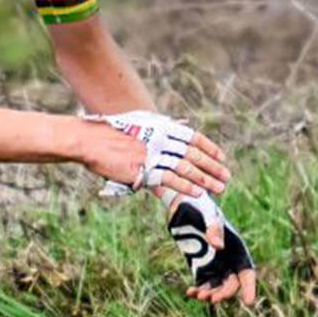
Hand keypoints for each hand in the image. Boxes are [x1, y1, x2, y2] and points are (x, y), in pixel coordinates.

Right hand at [82, 110, 229, 197]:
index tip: (222, 158)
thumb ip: (159, 128)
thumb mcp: (140, 123)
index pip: (193, 137)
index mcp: (162, 127)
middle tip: (226, 177)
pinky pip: (171, 180)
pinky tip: (198, 193)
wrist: (91, 140)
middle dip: (213, 167)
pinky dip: (187, 187)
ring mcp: (154, 154)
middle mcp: (162, 139)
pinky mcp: (144, 170)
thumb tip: (177, 127)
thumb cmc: (112, 133)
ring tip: (219, 188)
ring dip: (206, 179)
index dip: (210, 148)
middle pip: (195, 154)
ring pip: (187, 168)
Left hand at [166, 191, 257, 306]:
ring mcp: (214, 263)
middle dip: (224, 292)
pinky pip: (202, 283)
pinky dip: (198, 290)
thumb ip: (214, 229)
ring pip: (217, 286)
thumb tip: (219, 246)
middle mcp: (227, 258)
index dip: (249, 286)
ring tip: (199, 295)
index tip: (248, 302)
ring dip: (210, 294)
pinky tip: (190, 292)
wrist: (183, 204)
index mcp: (236, 247)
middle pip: (231, 282)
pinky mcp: (199, 265)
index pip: (247, 270)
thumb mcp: (208, 214)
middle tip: (211, 298)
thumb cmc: (200, 206)